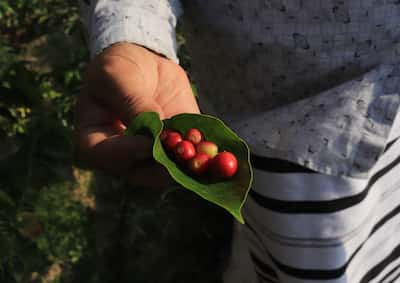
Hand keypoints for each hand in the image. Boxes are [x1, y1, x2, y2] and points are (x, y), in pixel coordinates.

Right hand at [75, 43, 199, 186]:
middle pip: (142, 171)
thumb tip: (155, 129)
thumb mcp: (116, 77)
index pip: (106, 155)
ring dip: (190, 164)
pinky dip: (203, 154)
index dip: (128, 153)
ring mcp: (152, 155)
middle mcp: (124, 157)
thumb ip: (131, 102)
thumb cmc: (117, 69)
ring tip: (207, 157)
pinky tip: (218, 151)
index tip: (149, 144)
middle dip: (166, 167)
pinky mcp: (175, 147)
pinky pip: (189, 155)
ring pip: (170, 168)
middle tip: (186, 160)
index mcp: (95, 141)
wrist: (142, 64)